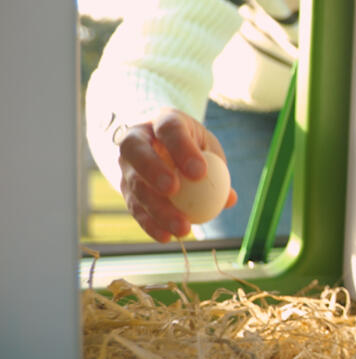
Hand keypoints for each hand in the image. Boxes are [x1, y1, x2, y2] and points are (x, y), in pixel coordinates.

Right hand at [118, 108, 237, 242]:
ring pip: (134, 184)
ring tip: (182, 228)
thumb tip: (229, 199)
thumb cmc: (193, 146)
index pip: (169, 129)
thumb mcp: (208, 149)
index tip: (200, 172)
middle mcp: (138, 138)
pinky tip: (166, 237)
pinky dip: (150, 224)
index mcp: (163, 121)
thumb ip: (218, 170)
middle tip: (174, 191)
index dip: (182, 149)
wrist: (163, 145)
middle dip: (154, 171)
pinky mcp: (123, 187)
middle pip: (138, 152)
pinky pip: (134, 207)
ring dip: (156, 208)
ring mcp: (126, 164)